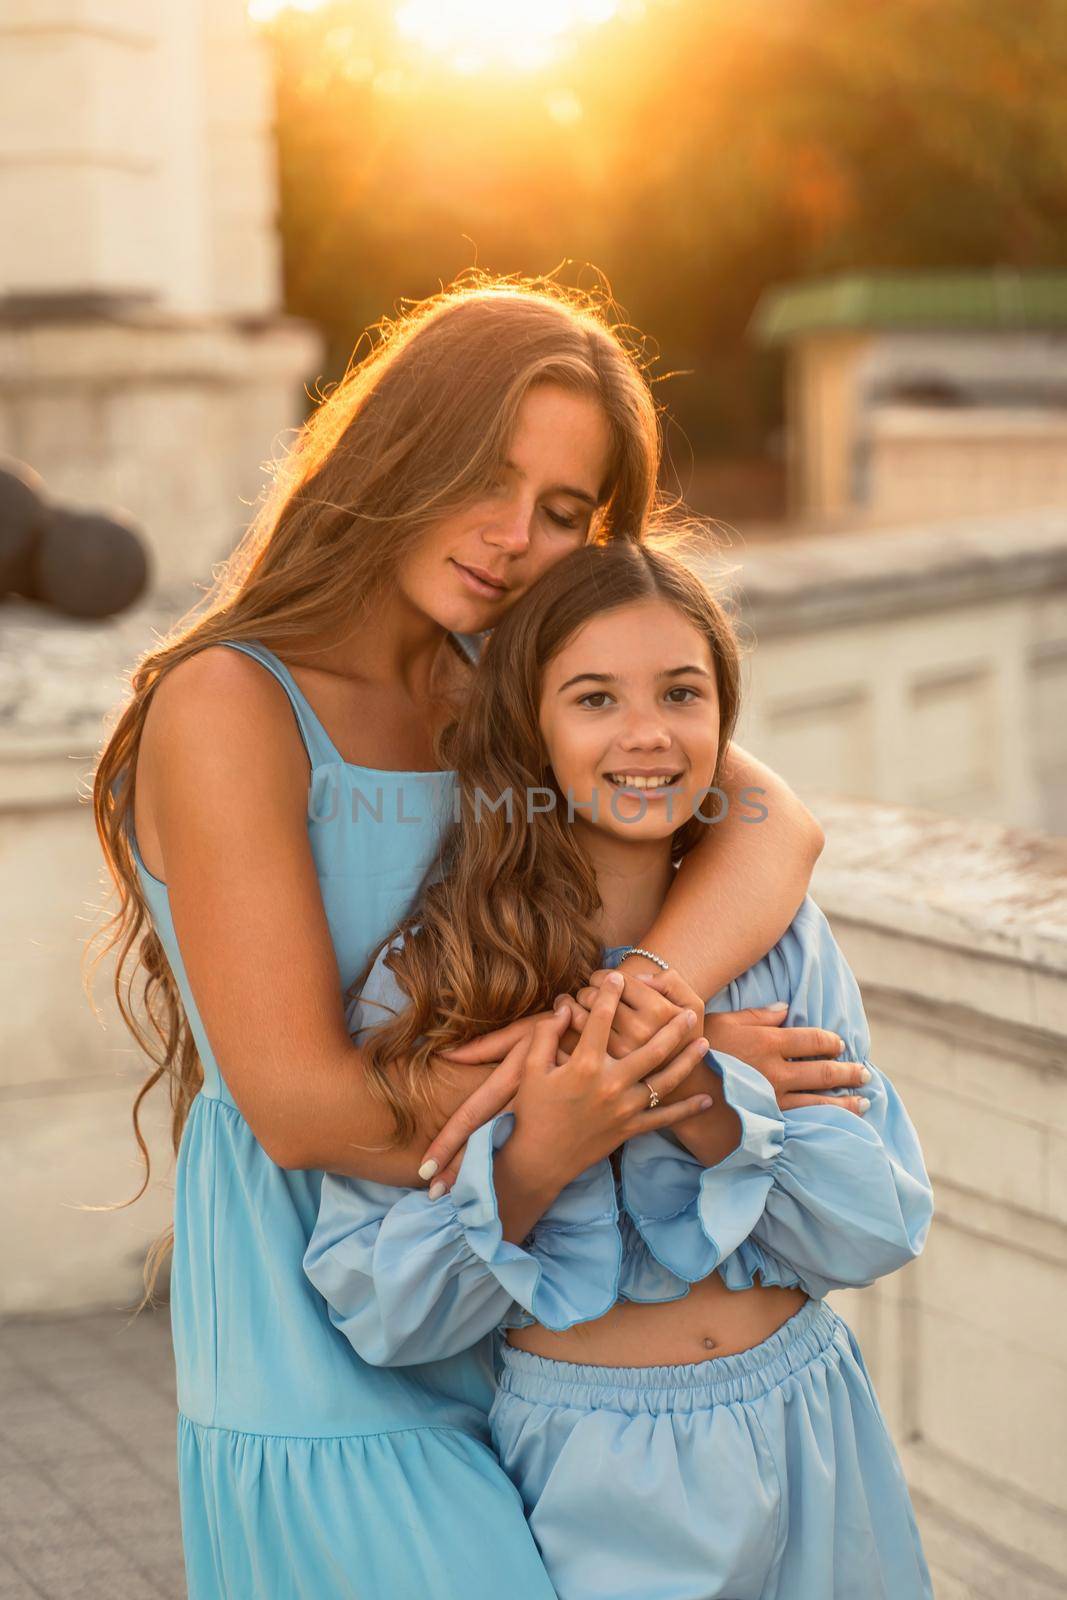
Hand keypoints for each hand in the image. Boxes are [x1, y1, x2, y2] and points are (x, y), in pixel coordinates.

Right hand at [506, 975, 713, 1197]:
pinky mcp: (630, 1129)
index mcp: (584, 1065)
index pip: (601, 1019)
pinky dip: (686, 1110)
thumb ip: (546, 1034)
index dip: (610, 994)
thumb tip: (562, 1008)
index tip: (618, 976)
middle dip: (672, 1028)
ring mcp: (625, 1108)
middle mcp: (611, 1084)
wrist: (539, 1159)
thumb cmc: (533, 1111)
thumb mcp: (531, 1069)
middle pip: (651, 1048)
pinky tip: (706, 1100)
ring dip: (687, 1061)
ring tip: (704, 1043)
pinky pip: (664, 1118)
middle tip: (689, 1013)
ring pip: (665, 1080)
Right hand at [636, 967, 870, 1114]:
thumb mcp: (725, 1021)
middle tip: (865, 1074)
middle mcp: (777, 1071)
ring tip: (863, 1103)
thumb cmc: (697, 1049)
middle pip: (825, 1072)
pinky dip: (824, 1124)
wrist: (675, 1087)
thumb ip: (759, 1016)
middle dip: (849, 1073)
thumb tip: (785, 1009)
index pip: (814, 1040)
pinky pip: (802, 1125)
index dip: (832, 1042)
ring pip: (821, 1102)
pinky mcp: (766, 1123)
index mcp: (769, 1041)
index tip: (841, 1045)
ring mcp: (774, 1100)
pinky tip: (837, 1127)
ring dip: (846, 1102)